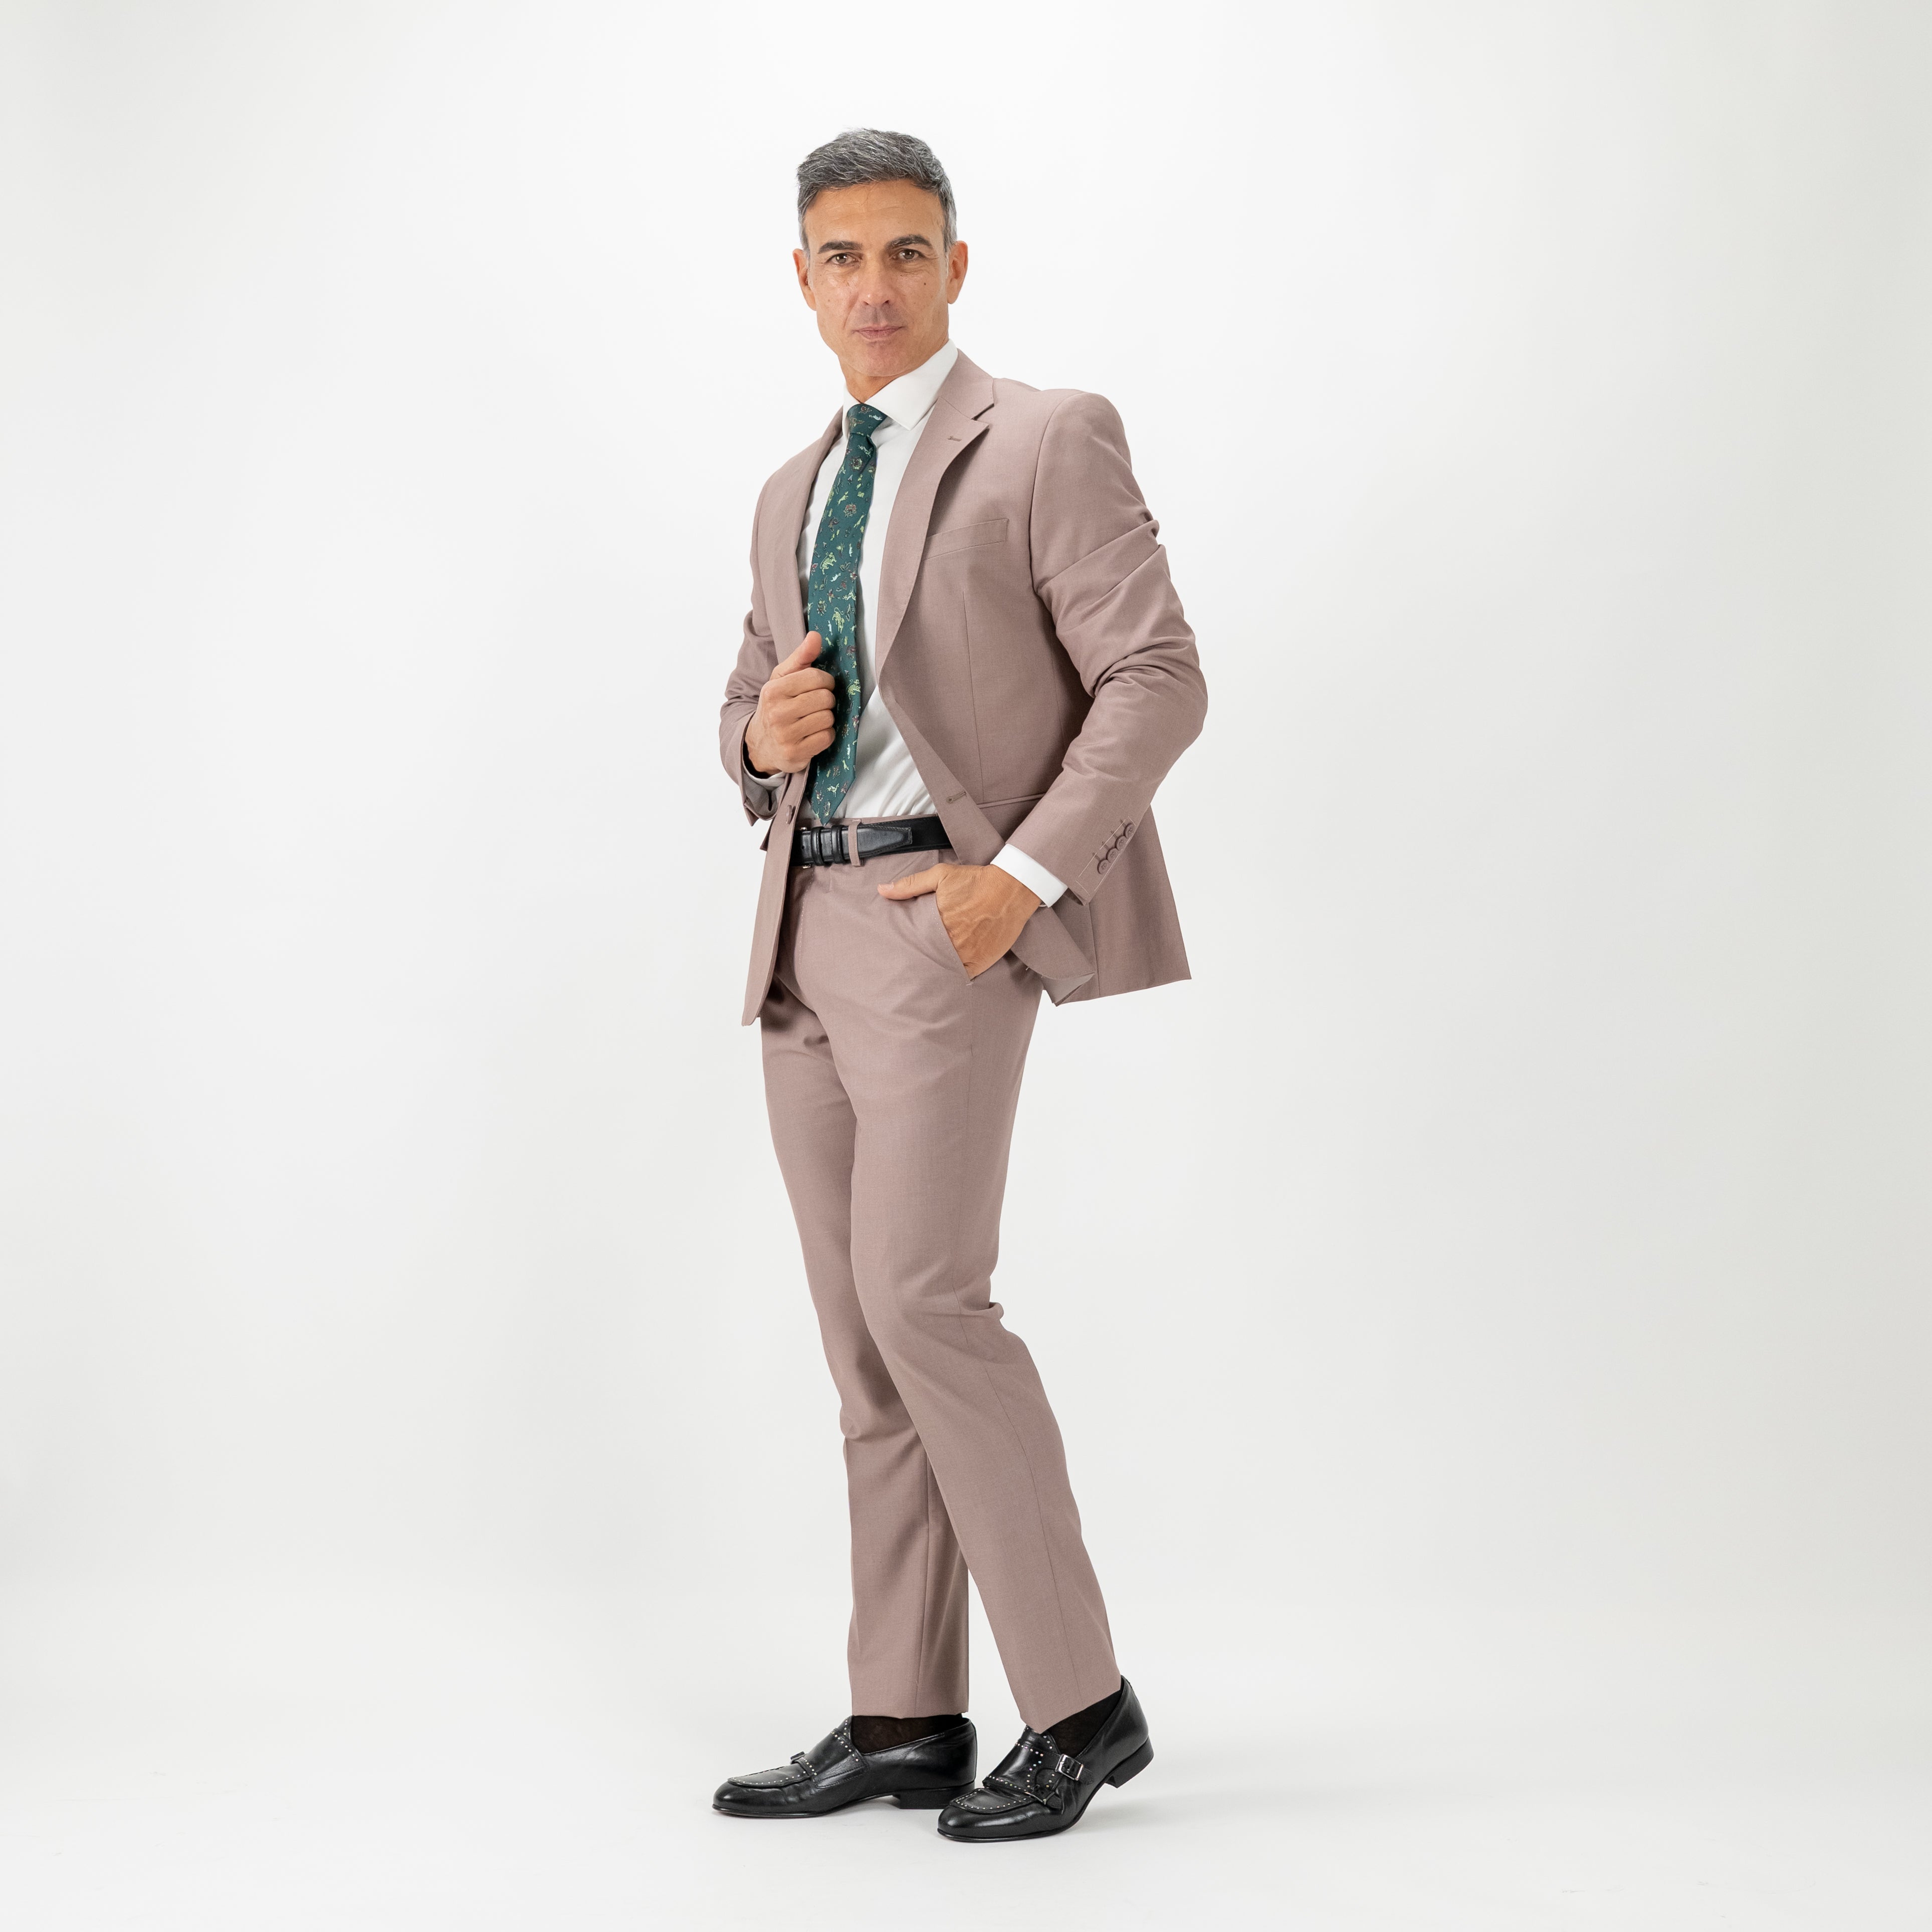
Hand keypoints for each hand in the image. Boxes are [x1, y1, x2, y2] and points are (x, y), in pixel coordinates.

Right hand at [745, 634, 835, 775]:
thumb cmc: (776, 706)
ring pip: (828, 718)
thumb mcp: (782, 679)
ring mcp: (785, 735)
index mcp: (773, 691)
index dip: (825, 680)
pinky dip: (825, 735)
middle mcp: (777, 713)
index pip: (816, 677)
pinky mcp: (796, 754)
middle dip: (826, 700)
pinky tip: (813, 733)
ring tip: (813, 719)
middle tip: (817, 704)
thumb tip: (815, 636)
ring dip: (826, 718)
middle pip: (825, 698)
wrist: (761, 743)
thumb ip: (800, 657)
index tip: (821, 685)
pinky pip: (827, 737)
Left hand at [877, 863, 1040, 978]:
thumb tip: (882, 890)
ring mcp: (967, 953)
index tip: (902, 952)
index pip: (915, 943)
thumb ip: (910, 885)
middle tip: (911, 968)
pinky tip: (950, 973)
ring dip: (937, 970)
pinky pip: (964, 975)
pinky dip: (956, 974)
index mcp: (937, 922)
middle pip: (928, 958)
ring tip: (928, 974)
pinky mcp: (982, 961)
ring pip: (944, 969)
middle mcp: (951, 940)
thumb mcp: (941, 876)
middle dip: (921, 961)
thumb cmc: (976, 880)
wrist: (1012, 888)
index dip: (908, 949)